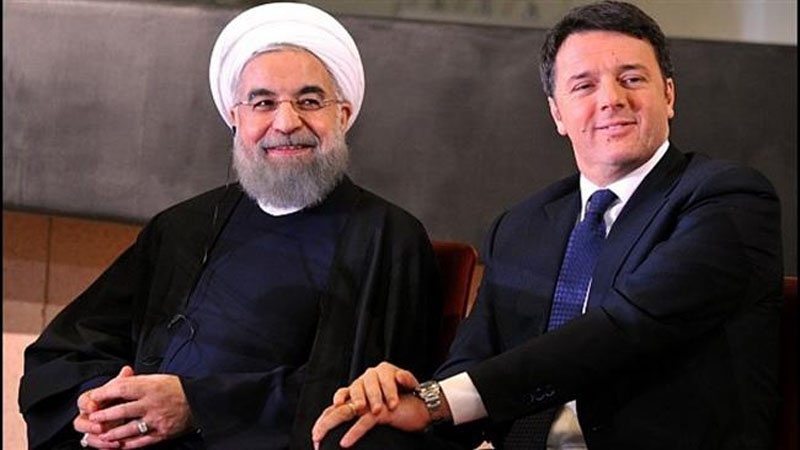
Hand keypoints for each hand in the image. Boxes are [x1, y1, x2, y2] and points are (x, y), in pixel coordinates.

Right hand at [74, 366, 132, 447]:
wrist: (127, 412)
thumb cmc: (120, 398)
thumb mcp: (122, 389)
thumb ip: (122, 382)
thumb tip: (127, 370)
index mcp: (91, 402)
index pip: (82, 401)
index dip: (86, 404)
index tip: (93, 407)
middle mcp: (88, 417)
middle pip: (79, 423)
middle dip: (89, 426)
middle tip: (100, 427)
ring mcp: (92, 430)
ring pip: (87, 437)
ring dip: (98, 440)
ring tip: (112, 441)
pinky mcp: (99, 440)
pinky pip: (97, 446)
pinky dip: (105, 447)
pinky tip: (116, 446)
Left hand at [75, 366, 193, 447]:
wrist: (200, 400)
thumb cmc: (176, 388)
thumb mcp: (156, 379)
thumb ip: (136, 383)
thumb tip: (115, 386)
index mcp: (150, 387)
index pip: (121, 389)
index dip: (104, 393)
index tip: (93, 397)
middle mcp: (152, 403)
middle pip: (122, 411)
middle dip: (104, 416)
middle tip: (92, 419)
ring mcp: (157, 420)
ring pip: (129, 429)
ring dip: (113, 433)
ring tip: (103, 435)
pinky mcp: (162, 433)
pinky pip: (141, 441)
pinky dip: (128, 444)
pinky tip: (120, 445)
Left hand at [312, 392, 430, 448]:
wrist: (423, 408)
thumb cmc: (400, 410)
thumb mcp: (377, 415)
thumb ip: (361, 419)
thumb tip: (343, 436)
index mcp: (361, 394)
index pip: (338, 405)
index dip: (324, 419)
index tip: (315, 436)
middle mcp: (364, 393)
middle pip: (339, 407)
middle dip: (324, 423)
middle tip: (315, 437)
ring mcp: (373, 400)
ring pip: (349, 410)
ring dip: (335, 425)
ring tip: (328, 440)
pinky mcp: (383, 409)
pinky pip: (365, 421)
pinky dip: (354, 432)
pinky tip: (345, 442)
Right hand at [332, 362, 418, 414]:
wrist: (397, 400)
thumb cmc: (403, 393)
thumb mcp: (410, 387)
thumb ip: (407, 380)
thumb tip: (400, 375)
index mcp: (385, 370)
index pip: (386, 377)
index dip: (389, 391)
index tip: (393, 405)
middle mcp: (371, 374)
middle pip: (370, 381)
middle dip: (374, 396)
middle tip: (378, 410)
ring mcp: (360, 382)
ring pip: (356, 386)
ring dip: (357, 397)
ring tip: (360, 408)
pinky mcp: (350, 392)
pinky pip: (342, 392)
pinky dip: (339, 397)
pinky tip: (338, 404)